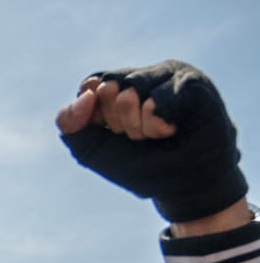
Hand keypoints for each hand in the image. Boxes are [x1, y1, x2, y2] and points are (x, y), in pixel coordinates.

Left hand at [56, 60, 246, 225]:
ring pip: (130, 92)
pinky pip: (157, 99)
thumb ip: (69, 122)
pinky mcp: (193, 83)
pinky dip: (156, 125)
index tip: (114, 133)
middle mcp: (143, 76)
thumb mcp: (90, 148)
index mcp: (119, 86)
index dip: (97, 115)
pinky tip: (172, 130)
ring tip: (158, 135)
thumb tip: (87, 94)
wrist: (182, 186)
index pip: (91, 86)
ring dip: (139, 127)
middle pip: (107, 88)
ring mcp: (169, 75)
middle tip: (140, 137)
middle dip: (118, 123)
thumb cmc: (138, 165)